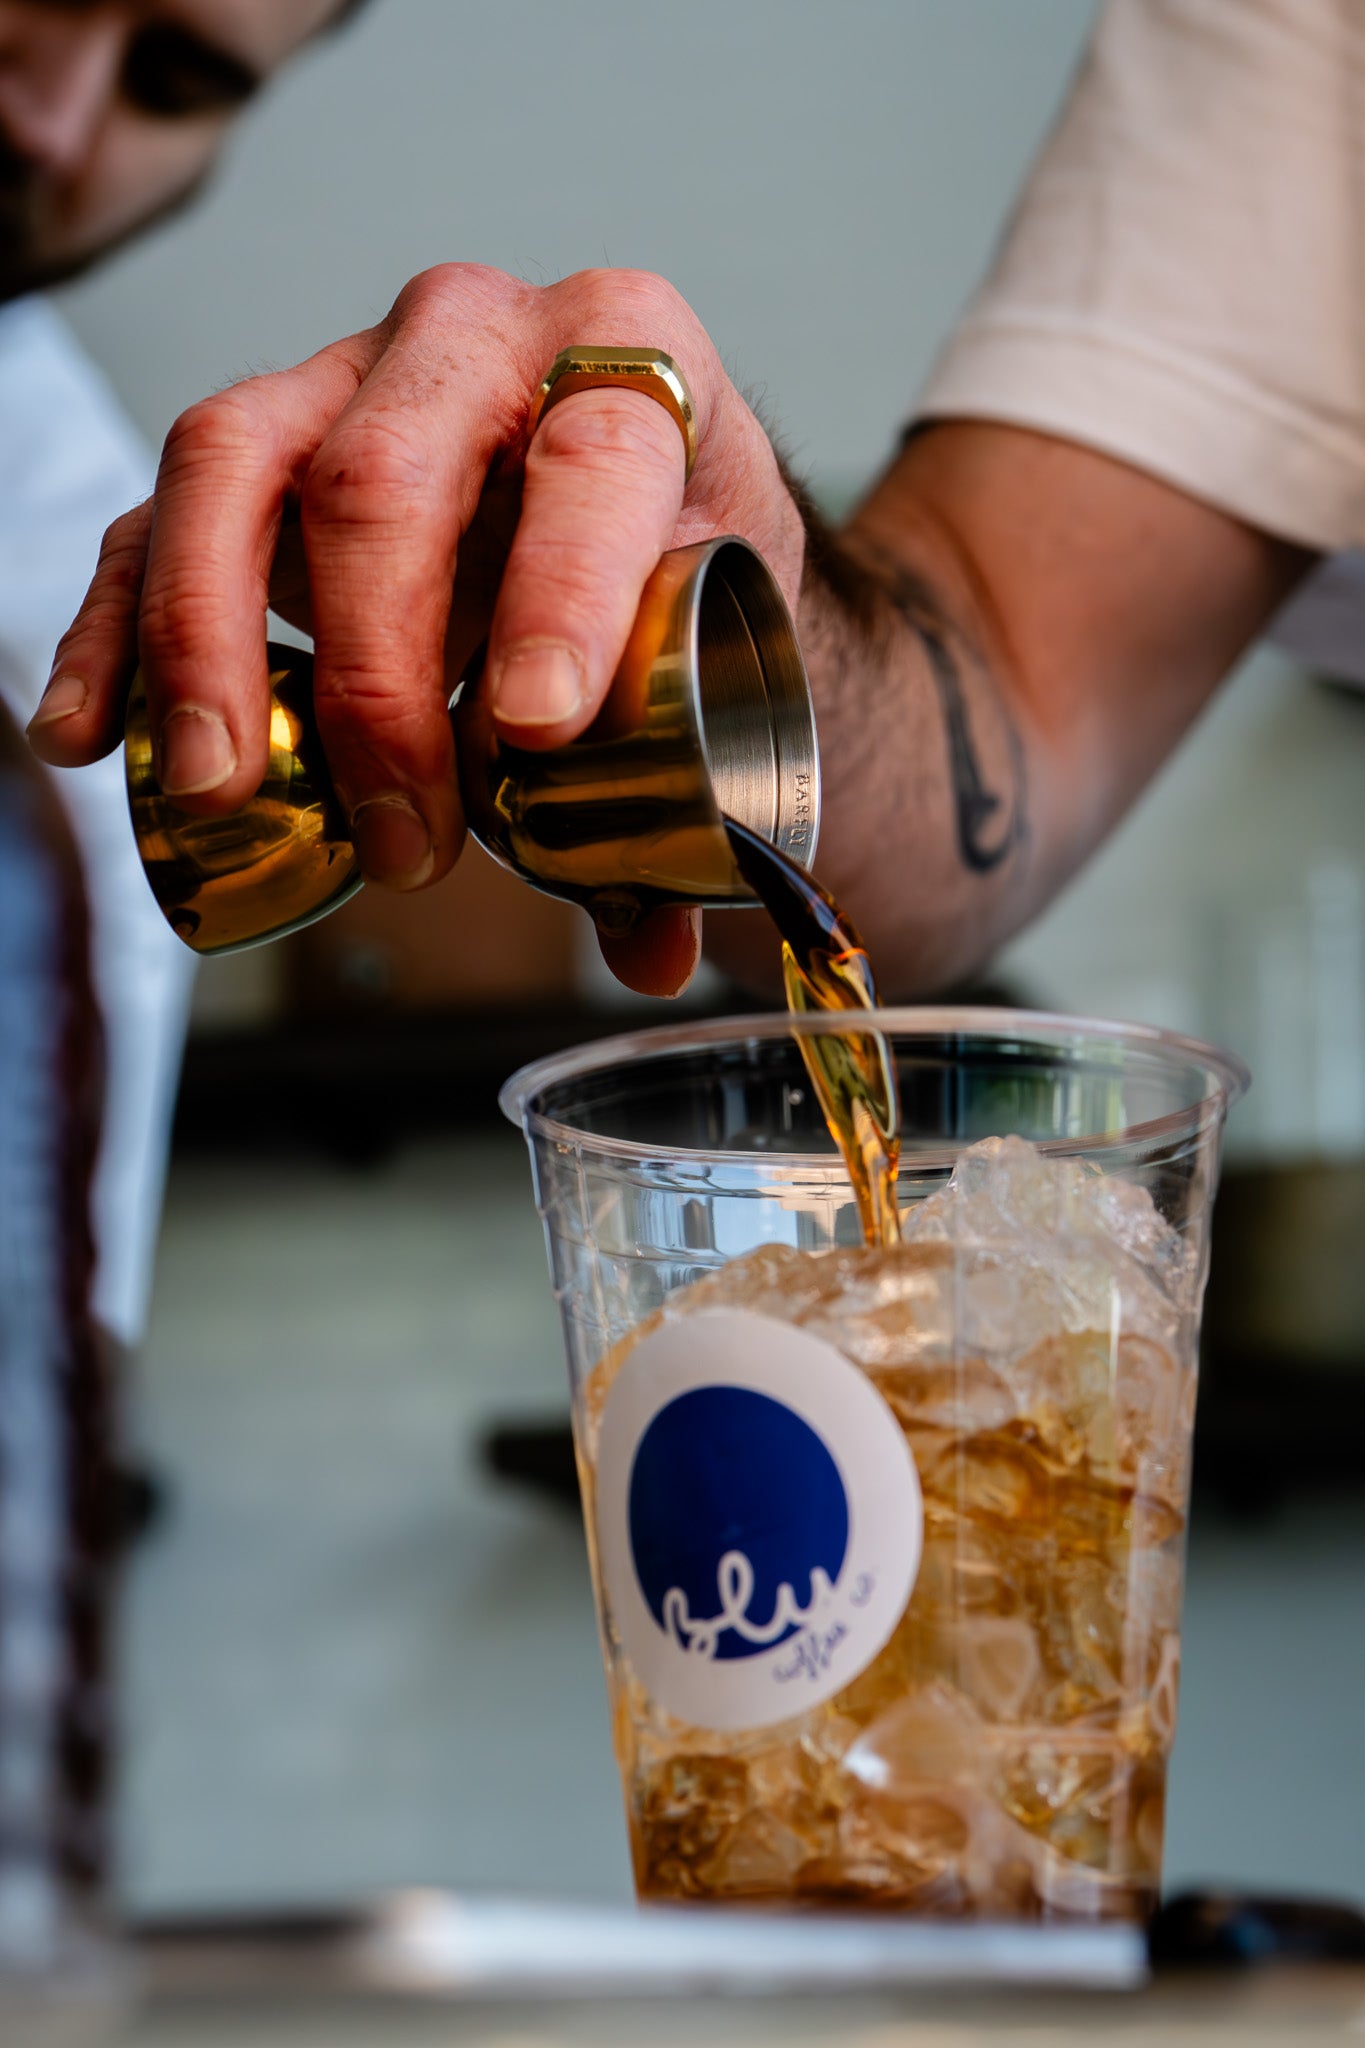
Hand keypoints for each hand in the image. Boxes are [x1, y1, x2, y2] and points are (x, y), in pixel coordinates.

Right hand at [28, 265, 803, 993]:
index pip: (594, 457)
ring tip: (219, 787)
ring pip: (233, 465)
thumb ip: (677, 794)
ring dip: (210, 641)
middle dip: (378, 676)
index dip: (561, 591)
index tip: (532, 728)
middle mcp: (472, 335)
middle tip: (403, 840)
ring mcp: (339, 375)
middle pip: (387, 477)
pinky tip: (88, 735)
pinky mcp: (249, 447)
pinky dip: (112, 633)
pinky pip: (152, 519)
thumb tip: (649, 950)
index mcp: (628, 355)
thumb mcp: (703, 644)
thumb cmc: (664, 560)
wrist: (626, 496)